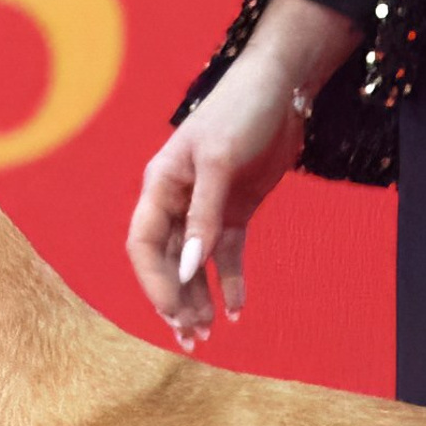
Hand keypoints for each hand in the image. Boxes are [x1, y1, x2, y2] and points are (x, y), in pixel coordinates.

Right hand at [126, 46, 310, 349]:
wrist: (281, 88)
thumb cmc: (241, 111)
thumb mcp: (220, 161)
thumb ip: (205, 215)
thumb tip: (191, 269)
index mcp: (161, 184)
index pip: (144, 244)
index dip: (155, 281)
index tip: (174, 312)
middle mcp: (178, 199)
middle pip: (168, 260)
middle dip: (176, 300)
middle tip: (192, 337)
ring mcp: (207, 207)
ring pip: (196, 264)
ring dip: (199, 298)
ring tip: (209, 335)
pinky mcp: (236, 209)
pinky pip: (228, 254)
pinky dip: (231, 282)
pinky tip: (238, 310)